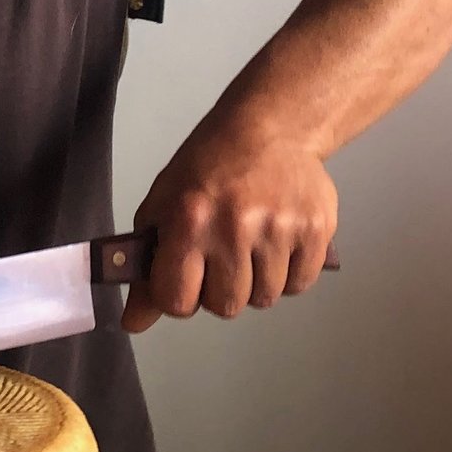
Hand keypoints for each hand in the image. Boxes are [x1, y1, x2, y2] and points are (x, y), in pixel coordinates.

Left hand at [121, 127, 337, 330]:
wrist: (270, 129)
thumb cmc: (210, 166)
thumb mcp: (163, 207)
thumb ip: (147, 267)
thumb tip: (134, 322)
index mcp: (190, 219)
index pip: (177, 300)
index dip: (178, 297)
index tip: (184, 281)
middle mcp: (236, 226)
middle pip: (226, 306)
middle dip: (219, 291)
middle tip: (221, 259)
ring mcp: (280, 228)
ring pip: (265, 298)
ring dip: (255, 283)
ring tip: (251, 247)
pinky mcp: (317, 229)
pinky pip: (299, 284)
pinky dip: (288, 275)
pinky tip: (277, 246)